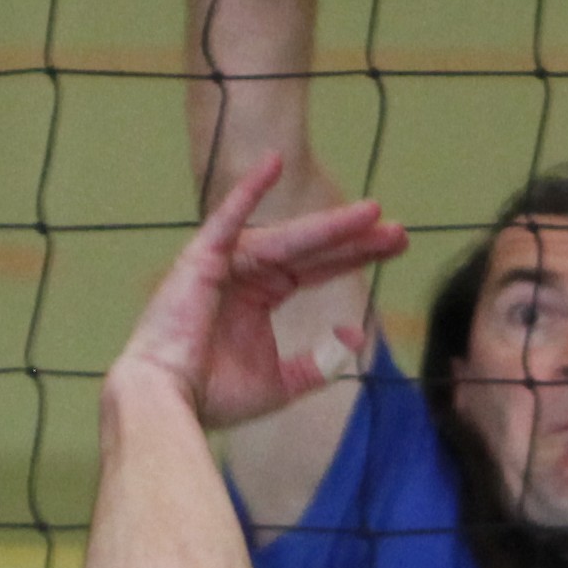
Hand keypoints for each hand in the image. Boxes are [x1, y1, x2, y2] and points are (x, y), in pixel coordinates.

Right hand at [111, 156, 403, 430]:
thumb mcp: (280, 384)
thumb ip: (319, 363)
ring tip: (371, 215)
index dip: (355, 255)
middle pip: (311, 249)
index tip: (395, 245)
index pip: (317, 267)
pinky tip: (274, 163)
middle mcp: (246, 274)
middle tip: (398, 230)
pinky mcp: (202, 259)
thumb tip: (355, 335)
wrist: (169, 404)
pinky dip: (247, 190)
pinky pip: (227, 218)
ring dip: (329, 225)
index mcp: (260, 298)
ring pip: (287, 238)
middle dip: (354, 239)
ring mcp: (225, 264)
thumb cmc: (213, 395)